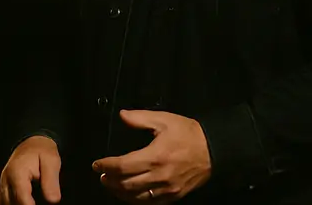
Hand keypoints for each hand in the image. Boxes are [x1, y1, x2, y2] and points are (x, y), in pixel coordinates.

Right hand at [0, 135, 61, 204]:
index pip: (21, 198)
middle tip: (35, 204)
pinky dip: (12, 204)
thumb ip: (51, 180)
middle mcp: (6, 179)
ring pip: (5, 203)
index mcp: (17, 173)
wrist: (31, 141)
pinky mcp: (3, 186)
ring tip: (31, 202)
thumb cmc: (42, 150)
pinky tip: (24, 202)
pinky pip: (4, 200)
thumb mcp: (52, 161)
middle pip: (10, 203)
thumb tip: (53, 200)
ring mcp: (3, 183)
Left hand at [92, 109, 210, 202]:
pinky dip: (136, 200)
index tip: (96, 164)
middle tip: (102, 175)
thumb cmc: (189, 133)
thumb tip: (122, 115)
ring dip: (120, 192)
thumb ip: (140, 118)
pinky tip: (130, 194)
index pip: (122, 166)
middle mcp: (158, 176)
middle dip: (110, 180)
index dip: (106, 166)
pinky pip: (149, 203)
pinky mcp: (173, 196)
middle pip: (126, 184)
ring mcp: (166, 188)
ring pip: (136, 197)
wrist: (214, 149)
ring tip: (112, 185)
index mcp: (154, 156)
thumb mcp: (165, 119)